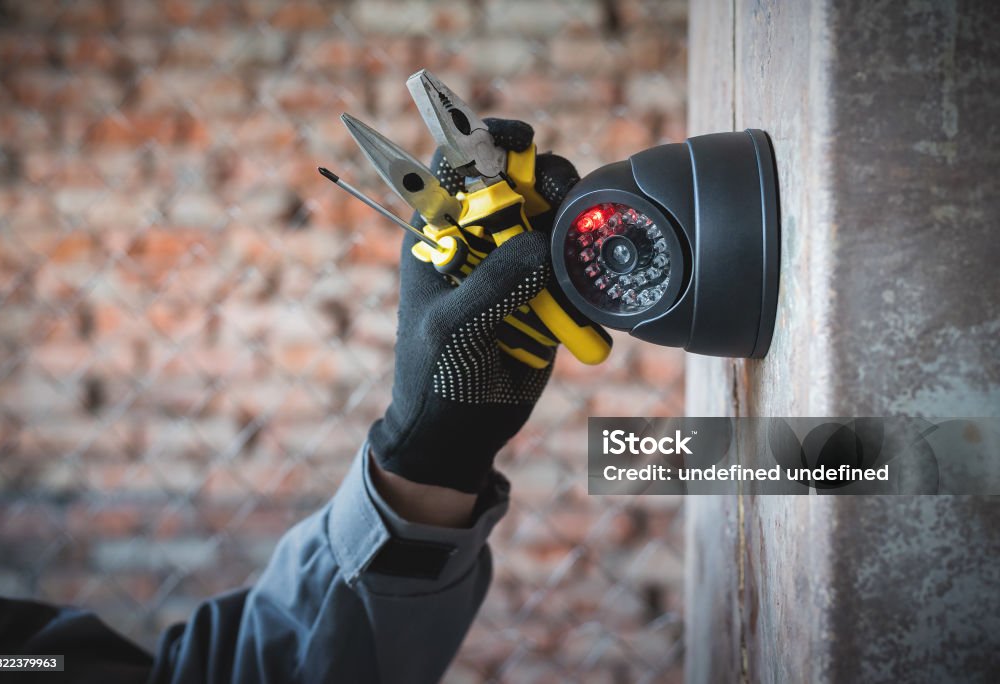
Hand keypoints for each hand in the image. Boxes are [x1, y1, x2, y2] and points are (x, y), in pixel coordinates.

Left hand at [369, 120, 580, 493]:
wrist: (461, 432)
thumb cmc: (436, 378)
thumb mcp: (454, 329)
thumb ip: (494, 282)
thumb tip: (541, 240)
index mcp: (439, 235)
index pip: (455, 165)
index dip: (485, 139)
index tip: (523, 140)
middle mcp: (478, 239)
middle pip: (517, 179)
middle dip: (544, 179)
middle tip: (560, 201)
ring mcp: (515, 263)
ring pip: (553, 215)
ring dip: (572, 220)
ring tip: (578, 247)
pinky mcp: (547, 291)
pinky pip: (574, 260)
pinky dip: (588, 262)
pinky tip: (588, 283)